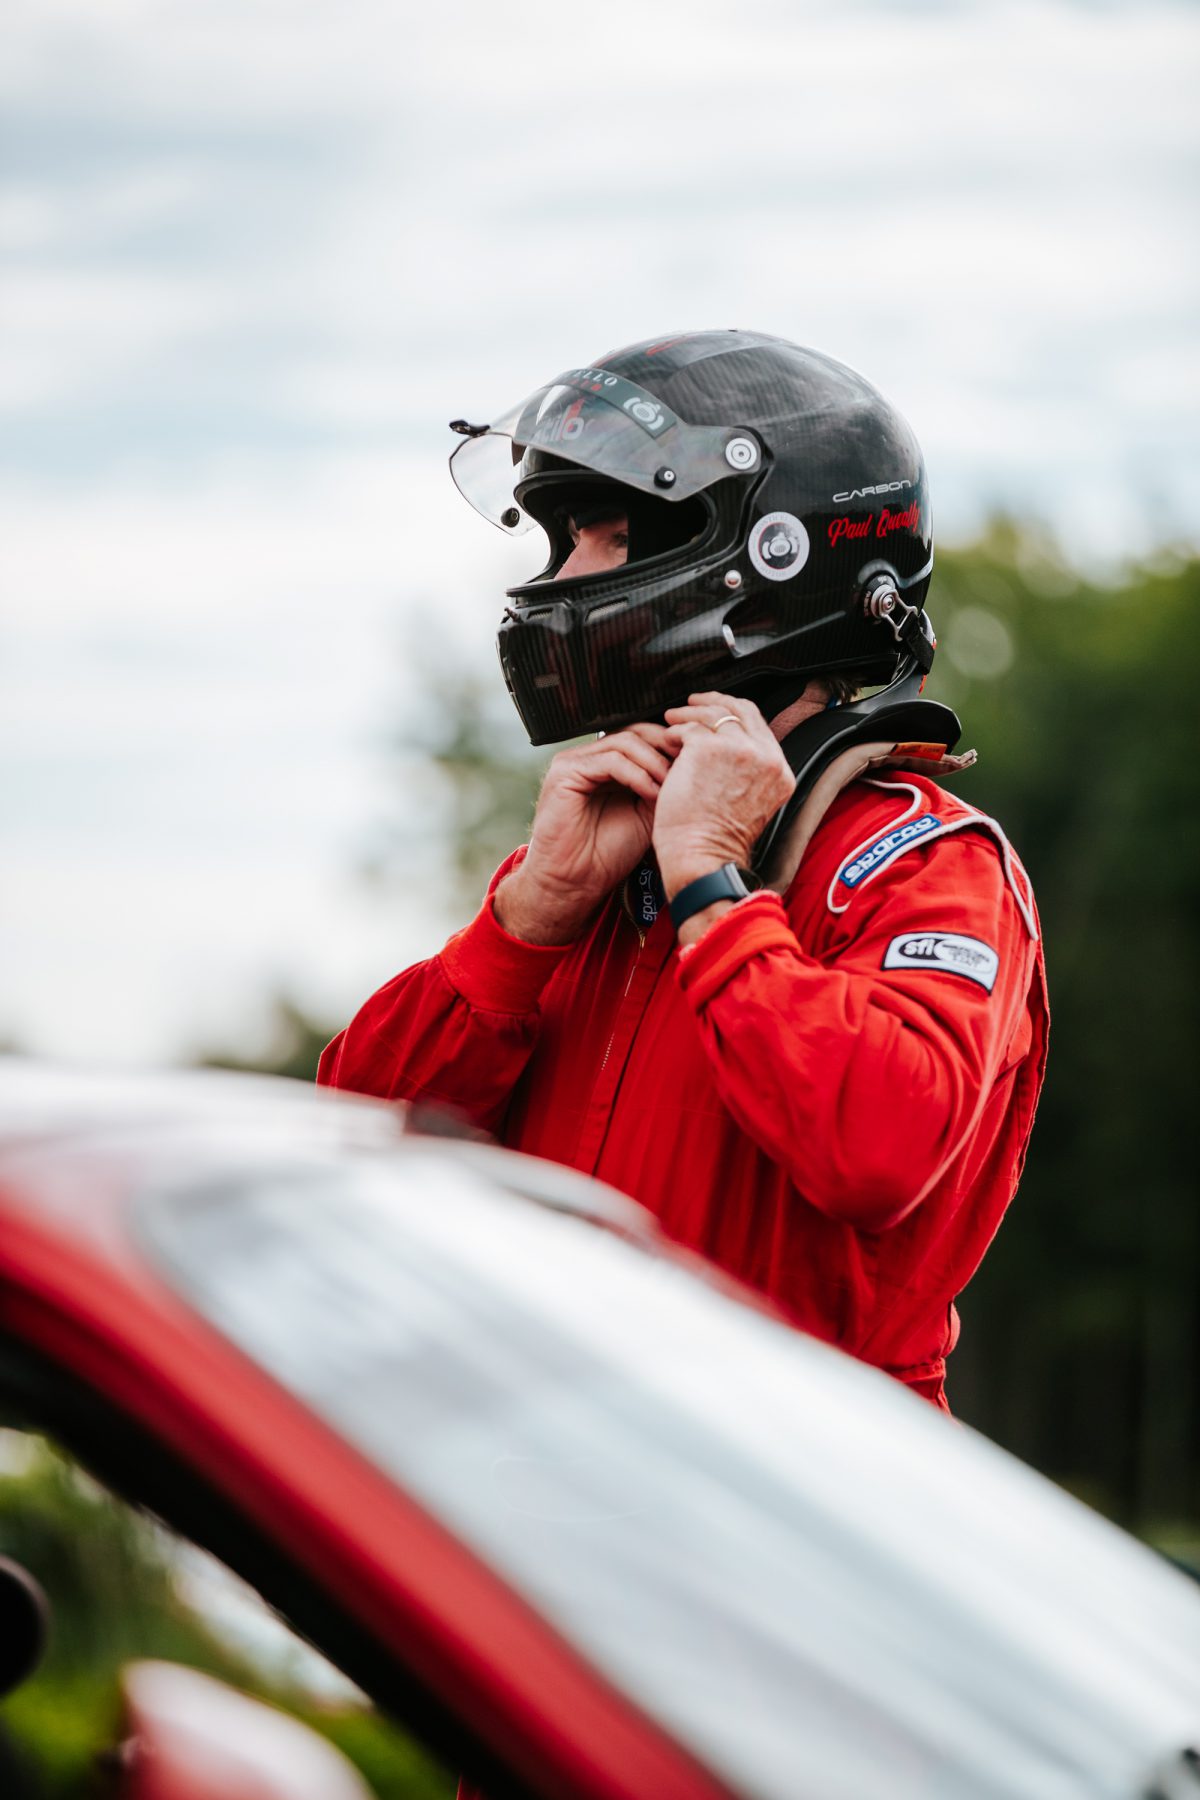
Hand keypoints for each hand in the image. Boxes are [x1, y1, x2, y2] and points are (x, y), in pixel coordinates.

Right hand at [495, 724, 679, 944]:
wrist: (576, 882)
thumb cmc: (608, 854)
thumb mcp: (648, 813)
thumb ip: (663, 784)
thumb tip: (691, 760)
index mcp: (607, 764)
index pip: (643, 736)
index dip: (671, 745)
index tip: (697, 762)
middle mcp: (589, 756)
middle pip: (635, 731)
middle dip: (666, 747)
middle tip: (689, 765)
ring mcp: (574, 761)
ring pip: (624, 742)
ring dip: (654, 763)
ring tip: (671, 786)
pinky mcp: (565, 772)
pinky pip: (609, 760)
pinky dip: (636, 775)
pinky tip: (651, 793)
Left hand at [653, 693, 794, 898]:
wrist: (704, 858)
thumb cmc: (716, 841)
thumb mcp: (749, 802)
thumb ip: (746, 772)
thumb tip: (723, 745)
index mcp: (780, 771)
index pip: (759, 726)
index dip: (734, 713)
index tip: (714, 711)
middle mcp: (766, 757)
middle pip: (741, 710)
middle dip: (714, 702)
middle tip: (690, 702)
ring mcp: (740, 750)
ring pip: (713, 714)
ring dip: (689, 714)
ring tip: (670, 719)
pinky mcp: (709, 748)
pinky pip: (689, 727)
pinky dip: (675, 731)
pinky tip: (665, 740)